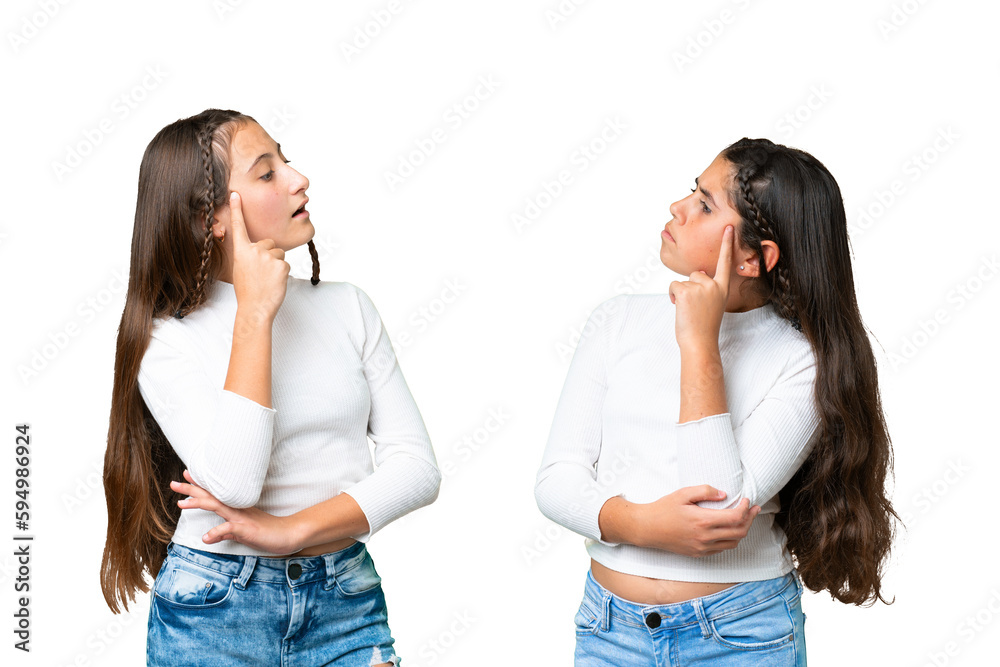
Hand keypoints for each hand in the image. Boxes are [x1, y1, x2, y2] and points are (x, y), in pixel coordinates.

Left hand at [171, 470, 302, 554]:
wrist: (289, 533)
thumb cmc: (268, 532)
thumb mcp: (243, 533)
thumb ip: (225, 532)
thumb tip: (208, 537)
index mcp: (236, 508)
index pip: (214, 494)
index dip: (199, 486)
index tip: (186, 476)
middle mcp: (237, 509)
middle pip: (211, 496)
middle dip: (191, 489)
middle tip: (174, 482)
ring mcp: (242, 518)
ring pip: (217, 506)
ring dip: (199, 503)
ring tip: (182, 503)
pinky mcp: (247, 529)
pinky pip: (230, 529)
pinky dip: (217, 532)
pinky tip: (206, 537)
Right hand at [229, 192, 288, 324]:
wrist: (254, 308)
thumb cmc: (248, 291)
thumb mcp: (241, 269)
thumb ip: (249, 256)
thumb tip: (261, 250)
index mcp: (240, 251)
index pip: (238, 226)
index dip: (236, 210)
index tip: (236, 194)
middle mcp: (253, 250)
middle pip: (268, 243)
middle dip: (268, 256)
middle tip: (261, 274)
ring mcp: (267, 257)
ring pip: (278, 254)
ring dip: (276, 266)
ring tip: (267, 280)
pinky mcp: (281, 264)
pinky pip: (285, 264)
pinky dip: (282, 274)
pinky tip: (274, 283)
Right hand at [623, 485, 759, 556]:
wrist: (647, 528)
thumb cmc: (663, 509)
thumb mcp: (683, 493)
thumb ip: (705, 491)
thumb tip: (724, 494)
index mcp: (703, 521)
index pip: (735, 517)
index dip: (746, 509)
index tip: (746, 500)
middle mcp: (705, 537)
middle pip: (739, 532)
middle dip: (750, 519)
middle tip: (753, 509)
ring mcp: (702, 548)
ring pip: (733, 543)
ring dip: (742, 531)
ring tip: (743, 519)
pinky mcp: (698, 553)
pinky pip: (721, 548)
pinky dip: (730, 539)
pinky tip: (728, 529)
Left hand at [668, 225, 732, 348]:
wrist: (700, 342)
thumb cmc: (704, 327)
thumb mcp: (711, 304)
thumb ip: (707, 288)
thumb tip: (698, 274)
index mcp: (723, 288)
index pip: (725, 262)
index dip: (727, 244)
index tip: (729, 227)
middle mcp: (714, 285)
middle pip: (696, 274)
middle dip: (691, 288)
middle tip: (695, 308)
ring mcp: (701, 287)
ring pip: (684, 280)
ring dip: (682, 293)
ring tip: (689, 310)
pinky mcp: (686, 290)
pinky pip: (674, 285)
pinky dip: (673, 295)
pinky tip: (680, 307)